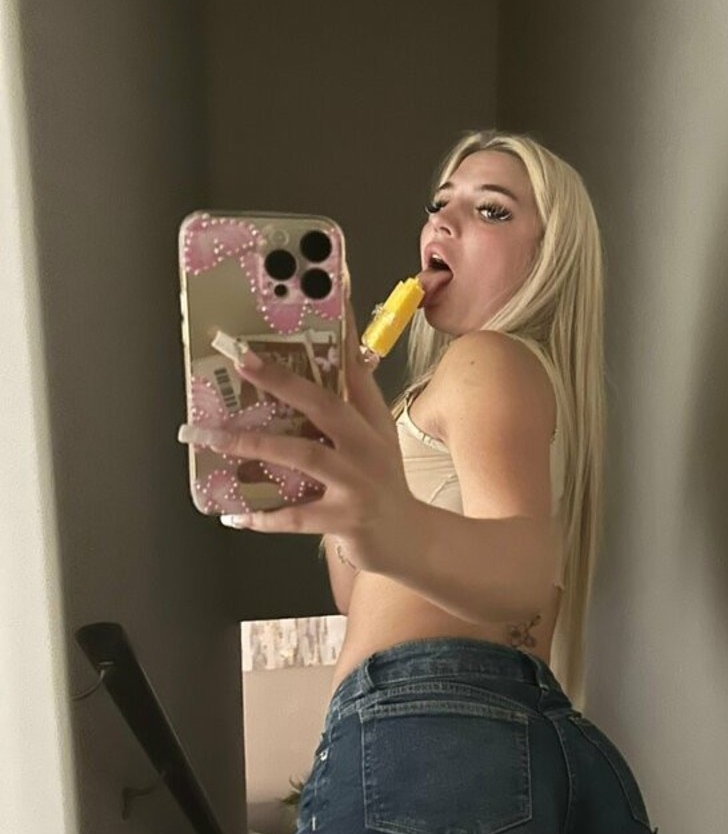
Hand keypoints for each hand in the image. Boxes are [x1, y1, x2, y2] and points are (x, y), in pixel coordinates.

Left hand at [178, 329, 412, 567]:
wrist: (412, 541)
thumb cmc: (383, 487)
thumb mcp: (376, 441)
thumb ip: (350, 407)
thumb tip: (312, 372)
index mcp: (372, 422)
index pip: (356, 368)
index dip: (342, 331)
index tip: (328, 292)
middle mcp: (368, 447)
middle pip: (325, 405)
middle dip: (281, 381)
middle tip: (243, 361)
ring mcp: (359, 483)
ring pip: (302, 455)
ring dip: (251, 445)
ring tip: (210, 438)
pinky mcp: (347, 519)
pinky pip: (295, 515)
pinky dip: (262, 516)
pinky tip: (234, 514)